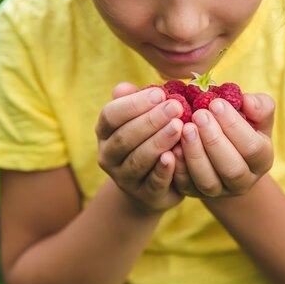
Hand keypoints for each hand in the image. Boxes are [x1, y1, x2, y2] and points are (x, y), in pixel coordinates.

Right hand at [95, 83, 184, 213]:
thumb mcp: (142, 118)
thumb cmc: (149, 139)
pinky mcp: (145, 196)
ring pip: (137, 160)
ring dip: (158, 142)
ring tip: (178, 127)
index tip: (160, 94)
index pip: (111, 115)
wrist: (152, 186)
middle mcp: (108, 156)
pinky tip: (174, 156)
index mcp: (105, 132)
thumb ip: (135, 102)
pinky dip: (163, 170)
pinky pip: (153, 183)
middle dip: (150, 120)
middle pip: (124, 137)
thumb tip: (123, 87)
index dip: (134, 104)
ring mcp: (124, 178)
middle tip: (175, 107)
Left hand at [173, 93, 274, 197]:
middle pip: (232, 168)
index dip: (234, 126)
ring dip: (195, 154)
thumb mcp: (256, 115)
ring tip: (186, 129)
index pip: (253, 148)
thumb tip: (248, 102)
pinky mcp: (195, 193)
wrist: (223, 151)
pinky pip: (186, 185)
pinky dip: (178, 168)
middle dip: (214, 140)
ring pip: (208, 181)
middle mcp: (243, 181)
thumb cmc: (241, 126)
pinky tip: (173, 147)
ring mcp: (219, 191)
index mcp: (262, 161)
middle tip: (199, 115)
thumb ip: (259, 106)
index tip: (216, 103)